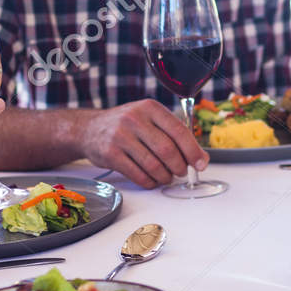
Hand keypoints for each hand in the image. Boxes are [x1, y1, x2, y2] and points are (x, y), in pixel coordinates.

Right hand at [80, 100, 206, 188]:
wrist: (89, 129)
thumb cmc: (125, 125)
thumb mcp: (147, 118)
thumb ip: (172, 132)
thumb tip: (199, 157)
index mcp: (150, 108)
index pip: (178, 130)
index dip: (193, 150)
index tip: (201, 164)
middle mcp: (135, 119)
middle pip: (167, 150)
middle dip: (179, 166)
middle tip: (181, 172)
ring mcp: (121, 136)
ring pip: (153, 165)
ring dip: (165, 176)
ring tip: (166, 177)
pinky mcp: (110, 154)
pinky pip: (138, 175)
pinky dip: (150, 182)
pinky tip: (152, 180)